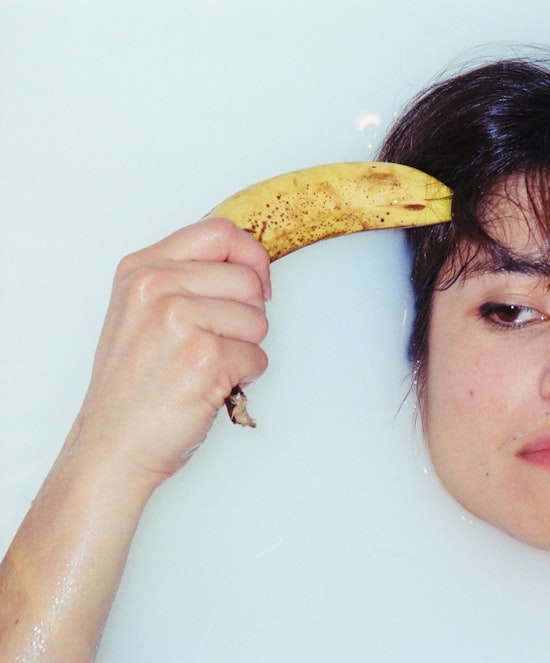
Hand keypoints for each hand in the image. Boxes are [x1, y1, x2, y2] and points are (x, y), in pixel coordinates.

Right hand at [67, 217, 271, 485]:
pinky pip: (259, 358)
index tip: (255, 283)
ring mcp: (179, 322)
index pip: (220, 232)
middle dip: (248, 317)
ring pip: (259, 321)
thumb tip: (247, 263)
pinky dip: (244, 379)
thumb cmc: (133, 388)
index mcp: (142, 269)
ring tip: (206, 367)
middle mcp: (156, 288)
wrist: (112, 447)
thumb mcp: (141, 313)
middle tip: (214, 344)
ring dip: (245, 350)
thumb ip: (185, 278)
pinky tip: (209, 388)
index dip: (251, 257)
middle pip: (249, 280)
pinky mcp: (205, 358)